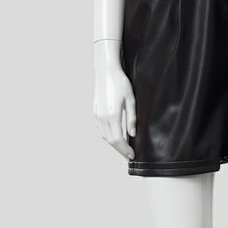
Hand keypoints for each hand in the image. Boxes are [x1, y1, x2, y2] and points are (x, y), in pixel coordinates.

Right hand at [93, 40, 136, 160]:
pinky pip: (101, 129)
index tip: (132, 155)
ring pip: (105, 136)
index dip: (125, 150)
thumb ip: (132, 119)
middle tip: (129, 155)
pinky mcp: (95, 112)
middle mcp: (103, 117)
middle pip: (111, 141)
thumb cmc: (121, 83)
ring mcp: (97, 115)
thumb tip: (132, 134)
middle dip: (120, 150)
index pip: (118, 140)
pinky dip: (108, 136)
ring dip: (114, 144)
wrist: (106, 72)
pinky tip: (115, 136)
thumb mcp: (131, 100)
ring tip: (124, 147)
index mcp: (113, 115)